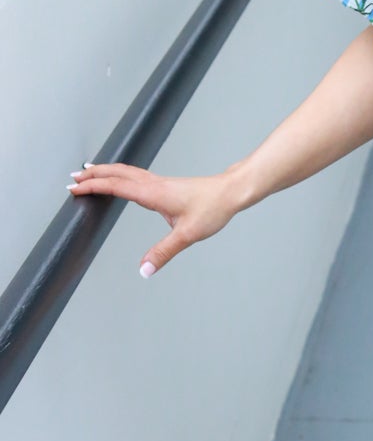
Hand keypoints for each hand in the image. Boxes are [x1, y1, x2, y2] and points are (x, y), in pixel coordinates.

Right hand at [68, 161, 247, 276]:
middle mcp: (154, 184)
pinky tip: (121, 179)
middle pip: (117, 173)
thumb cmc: (213, 208)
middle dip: (94, 175)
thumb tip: (144, 270)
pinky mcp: (166, 184)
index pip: (116, 186)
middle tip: (74, 177)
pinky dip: (121, 174)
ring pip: (126, 171)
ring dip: (106, 171)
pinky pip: (136, 174)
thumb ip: (163, 252)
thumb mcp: (187, 234)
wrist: (231, 191)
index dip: (93, 187)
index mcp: (153, 193)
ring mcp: (160, 182)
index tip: (74, 189)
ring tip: (90, 172)